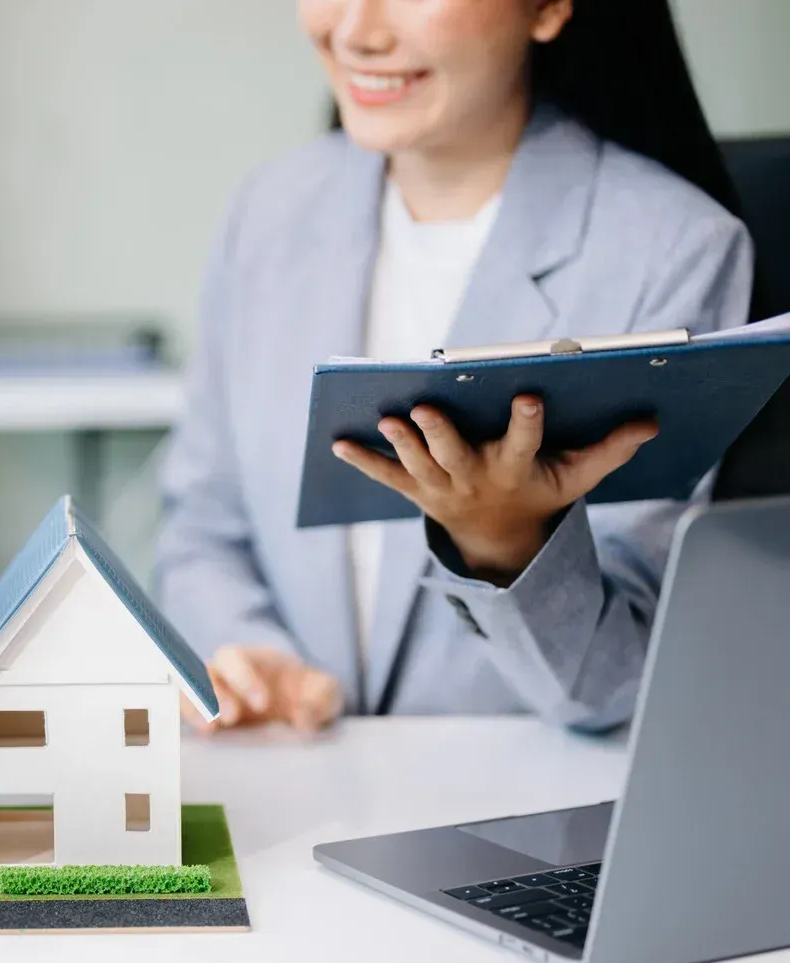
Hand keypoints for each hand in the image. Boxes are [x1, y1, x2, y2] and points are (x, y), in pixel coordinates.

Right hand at [180, 645, 342, 733]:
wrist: (300, 708)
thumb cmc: (308, 694)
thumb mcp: (325, 692)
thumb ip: (320, 699)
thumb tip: (304, 719)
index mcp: (251, 659)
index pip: (235, 658)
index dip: (243, 677)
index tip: (262, 704)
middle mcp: (223, 675)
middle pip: (203, 672)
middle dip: (214, 693)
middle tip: (230, 718)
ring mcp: (211, 697)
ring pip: (187, 692)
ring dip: (194, 708)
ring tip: (209, 730)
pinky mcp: (207, 721)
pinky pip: (186, 716)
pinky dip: (187, 724)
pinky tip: (197, 740)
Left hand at [332, 396, 657, 582]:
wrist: (501, 542)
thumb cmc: (540, 493)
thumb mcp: (578, 476)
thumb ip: (609, 449)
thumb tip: (651, 422)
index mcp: (516, 469)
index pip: (526, 442)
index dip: (528, 422)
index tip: (531, 396)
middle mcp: (475, 478)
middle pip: (456, 455)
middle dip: (440, 433)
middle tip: (424, 409)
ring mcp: (441, 486)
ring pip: (418, 464)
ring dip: (400, 443)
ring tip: (385, 418)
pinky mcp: (416, 489)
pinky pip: (385, 476)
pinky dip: (361, 460)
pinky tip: (336, 441)